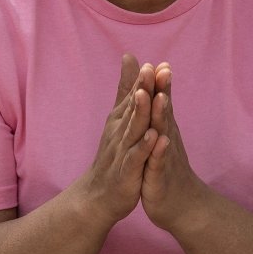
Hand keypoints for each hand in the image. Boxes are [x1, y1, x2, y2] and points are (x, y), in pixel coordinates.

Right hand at [72, 54, 157, 224]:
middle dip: (141, 89)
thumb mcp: (119, 119)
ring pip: (133, 129)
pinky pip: (136, 158)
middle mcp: (120, 132)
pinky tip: (154, 137)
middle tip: (149, 69)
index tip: (153, 62)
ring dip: (141, 113)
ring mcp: (122, 152)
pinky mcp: (127, 172)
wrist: (98, 196)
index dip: (142, 80)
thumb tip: (130, 58)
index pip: (133, 96)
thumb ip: (126, 88)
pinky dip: (144, 147)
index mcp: (121, 120)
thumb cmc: (113, 156)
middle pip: (133, 108)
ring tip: (148, 95)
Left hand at [140, 64, 207, 230]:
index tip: (156, 61)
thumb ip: (159, 115)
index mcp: (163, 131)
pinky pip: (160, 162)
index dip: (159, 84)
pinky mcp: (160, 176)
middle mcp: (167, 139)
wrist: (181, 206)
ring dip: (162, 115)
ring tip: (160, 97)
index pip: (161, 103)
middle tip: (160, 68)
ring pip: (163, 133)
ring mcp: (165, 157)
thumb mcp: (161, 140)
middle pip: (164, 112)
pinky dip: (159, 151)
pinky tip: (160, 140)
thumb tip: (159, 92)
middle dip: (162, 91)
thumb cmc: (167, 169)